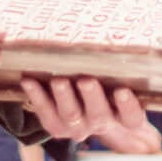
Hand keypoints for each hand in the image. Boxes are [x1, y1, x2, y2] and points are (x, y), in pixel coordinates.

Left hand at [19, 76, 160, 153]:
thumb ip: (122, 67)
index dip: (128, 107)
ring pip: (71, 116)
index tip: (123, 90)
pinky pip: (46, 115)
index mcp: (124, 117)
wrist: (87, 105)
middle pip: (100, 116)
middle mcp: (102, 125)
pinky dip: (37, 97)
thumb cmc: (109, 84)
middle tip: (86, 80)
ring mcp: (78, 129)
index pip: (133, 119)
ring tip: (58, 80)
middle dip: (92, 98)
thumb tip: (127, 31)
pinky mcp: (57, 128)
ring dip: (64, 97)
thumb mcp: (120, 79)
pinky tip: (28, 80)